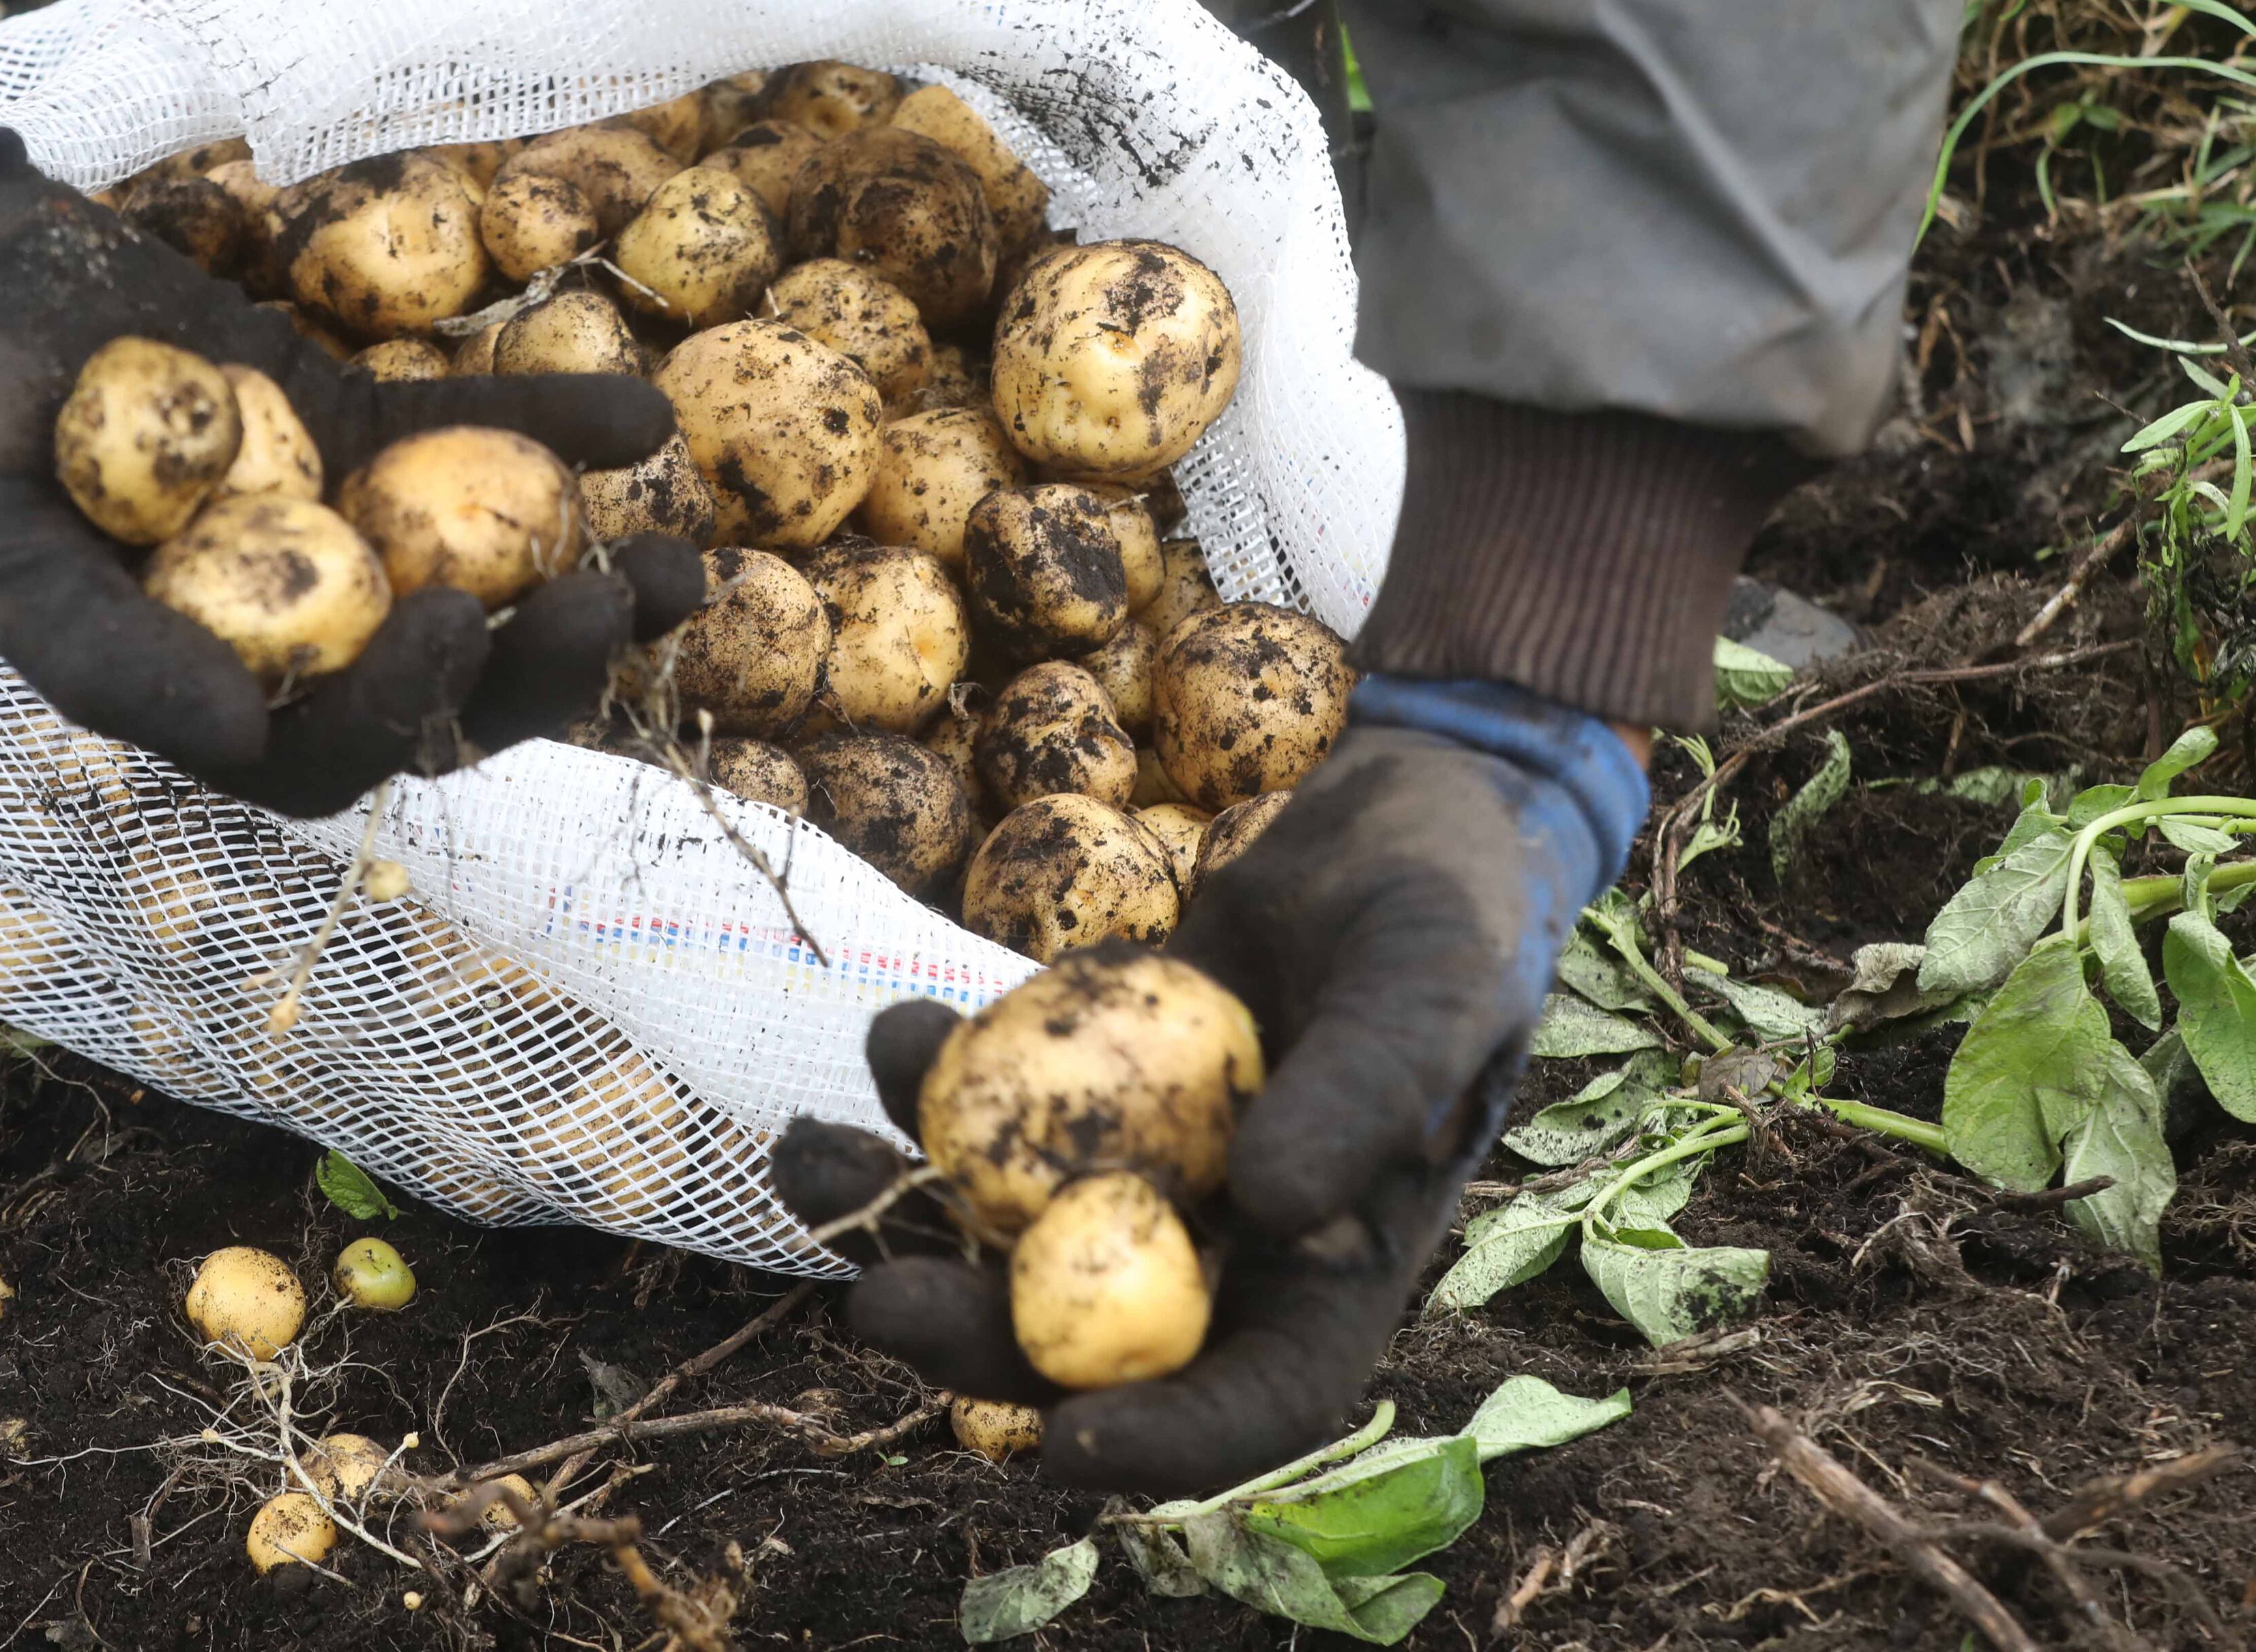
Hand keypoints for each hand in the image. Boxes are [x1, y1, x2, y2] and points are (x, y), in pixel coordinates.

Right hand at [0, 99, 702, 814]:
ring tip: (678, 560)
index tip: (461, 624)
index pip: (334, 749)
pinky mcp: (368, 431)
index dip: (409, 711)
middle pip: (448, 687)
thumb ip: (99, 653)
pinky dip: (563, 435)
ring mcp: (342, 531)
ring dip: (590, 577)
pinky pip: (480, 443)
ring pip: (488, 579)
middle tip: (624, 602)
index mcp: (203, 688)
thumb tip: (242, 729)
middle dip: (546, 665)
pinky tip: (639, 415)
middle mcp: (292, 630)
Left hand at [771, 675, 1651, 1494]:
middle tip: (871, 1300)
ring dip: (899, 1217)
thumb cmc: (1453, 909)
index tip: (1056, 1438)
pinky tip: (889, 1034)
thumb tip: (1268, 1208)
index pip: (1254, 1402)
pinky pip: (995, 1116)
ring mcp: (1150, 1166)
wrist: (1403, 814)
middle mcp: (1230, 1243)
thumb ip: (1369, 1093)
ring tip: (802, 1158)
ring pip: (1012, 1233)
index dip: (1160, 1442)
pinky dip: (927, 1090)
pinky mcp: (1091, 1086)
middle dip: (973, 1338)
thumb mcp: (1431, 989)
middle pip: (1096, 1339)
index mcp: (1332, 1269)